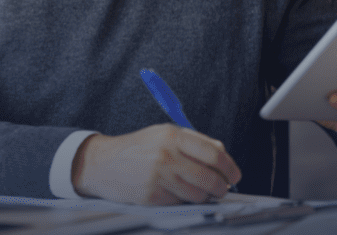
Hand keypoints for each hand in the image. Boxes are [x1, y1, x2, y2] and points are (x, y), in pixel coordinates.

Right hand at [72, 123, 241, 204]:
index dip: (230, 167)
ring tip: (199, 191)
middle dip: (222, 187)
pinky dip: (183, 200)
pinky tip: (174, 191)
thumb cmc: (135, 148)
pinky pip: (181, 202)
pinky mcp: (153, 195)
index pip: (214, 153)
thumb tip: (222, 153)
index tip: (234, 175)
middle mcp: (166, 155)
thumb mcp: (162, 134)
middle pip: (210, 177)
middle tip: (222, 188)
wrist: (102, 163)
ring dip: (204, 196)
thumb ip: (193, 140)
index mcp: (172, 136)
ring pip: (199, 194)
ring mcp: (159, 177)